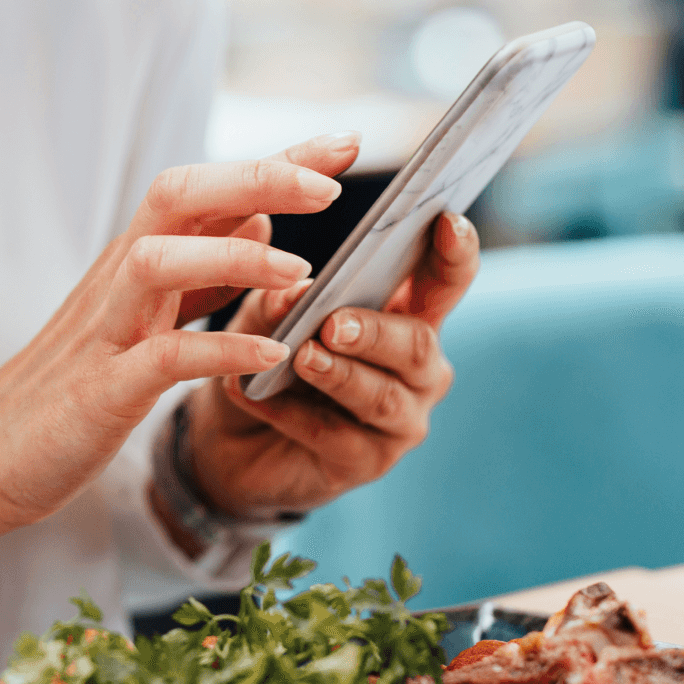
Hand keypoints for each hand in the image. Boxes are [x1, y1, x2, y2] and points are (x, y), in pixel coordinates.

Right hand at [0, 133, 364, 529]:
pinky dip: (218, 348)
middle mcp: (120, 281)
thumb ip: (202, 271)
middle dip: (256, 178)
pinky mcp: (100, 389)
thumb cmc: (70, 389)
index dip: (278, 161)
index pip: (209, 188)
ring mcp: (106, 331)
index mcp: (137, 262)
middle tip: (331, 184)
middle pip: (179, 195)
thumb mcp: (144, 320)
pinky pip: (162, 357)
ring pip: (161, 261)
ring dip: (234, 259)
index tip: (347, 141)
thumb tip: (262, 221)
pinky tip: (270, 354)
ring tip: (303, 273)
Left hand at [182, 208, 480, 525]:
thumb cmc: (264, 359)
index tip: (446, 221)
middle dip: (375, 331)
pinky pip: (340, 438)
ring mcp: (400, 419)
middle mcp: (418, 368)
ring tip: (302, 358)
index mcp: (405, 315)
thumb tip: (298, 287)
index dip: (454, 253)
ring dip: (341, 375)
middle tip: (332, 323)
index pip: (445, 280)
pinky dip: (297, 415)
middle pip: (416, 344)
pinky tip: (262, 398)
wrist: (230, 438)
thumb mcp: (261, 317)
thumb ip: (279, 298)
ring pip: (384, 397)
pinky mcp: (369, 462)